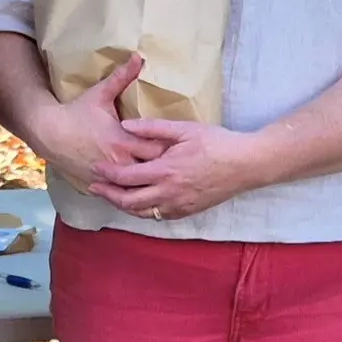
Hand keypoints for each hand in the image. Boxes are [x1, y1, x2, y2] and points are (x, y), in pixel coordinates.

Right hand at [31, 54, 164, 192]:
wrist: (48, 133)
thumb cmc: (75, 113)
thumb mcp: (99, 94)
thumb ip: (122, 77)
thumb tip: (138, 57)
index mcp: (123, 141)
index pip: (158, 150)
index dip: (171, 149)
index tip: (179, 145)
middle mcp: (118, 162)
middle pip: (152, 171)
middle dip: (164, 167)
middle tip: (176, 163)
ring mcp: (108, 177)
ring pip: (138, 188)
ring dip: (149, 183)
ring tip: (163, 179)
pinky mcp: (98, 185)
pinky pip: (121, 196)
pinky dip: (133, 193)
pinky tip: (144, 191)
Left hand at [88, 120, 266, 220]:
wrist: (246, 164)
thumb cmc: (217, 143)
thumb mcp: (184, 129)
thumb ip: (152, 128)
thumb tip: (125, 125)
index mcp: (165, 171)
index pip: (126, 178)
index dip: (107, 175)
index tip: (95, 169)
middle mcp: (169, 193)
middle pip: (128, 202)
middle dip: (108, 195)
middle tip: (94, 188)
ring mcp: (179, 205)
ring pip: (143, 213)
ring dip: (124, 206)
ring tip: (112, 197)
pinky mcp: (188, 211)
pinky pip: (159, 216)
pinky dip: (144, 211)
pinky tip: (138, 203)